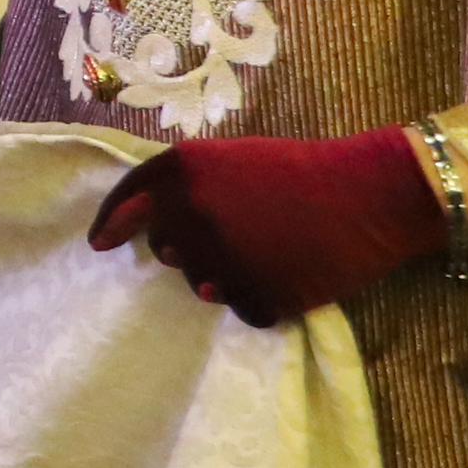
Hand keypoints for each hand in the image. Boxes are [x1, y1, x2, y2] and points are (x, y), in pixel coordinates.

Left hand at [86, 128, 446, 322]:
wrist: (369, 196)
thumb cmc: (303, 170)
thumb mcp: (232, 159)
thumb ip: (184, 188)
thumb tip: (145, 232)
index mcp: (183, 172)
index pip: (127, 202)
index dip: (110, 223)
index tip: (98, 242)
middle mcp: (192, 215)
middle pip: (165, 249)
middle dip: (189, 245)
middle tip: (238, 229)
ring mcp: (222, 261)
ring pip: (202, 284)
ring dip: (225, 274)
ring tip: (272, 247)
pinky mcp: (257, 298)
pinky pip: (242, 308)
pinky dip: (263, 297)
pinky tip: (292, 271)